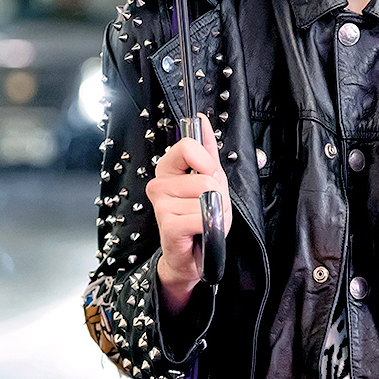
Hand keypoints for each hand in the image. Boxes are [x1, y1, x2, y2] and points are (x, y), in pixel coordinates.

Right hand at [145, 113, 232, 299]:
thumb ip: (206, 151)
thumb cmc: (198, 218)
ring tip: (205, 221)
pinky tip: (200, 232)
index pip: (187, 146)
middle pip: (205, 177)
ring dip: (217, 213)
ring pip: (208, 198)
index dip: (208, 162)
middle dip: (218, 195)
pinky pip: (203, 215)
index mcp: (168, 169)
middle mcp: (159, 184)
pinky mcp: (168, 224)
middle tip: (208, 208)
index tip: (209, 176)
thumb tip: (202, 121)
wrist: (192, 257)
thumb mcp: (208, 180)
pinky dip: (211, 225)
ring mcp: (161, 205)